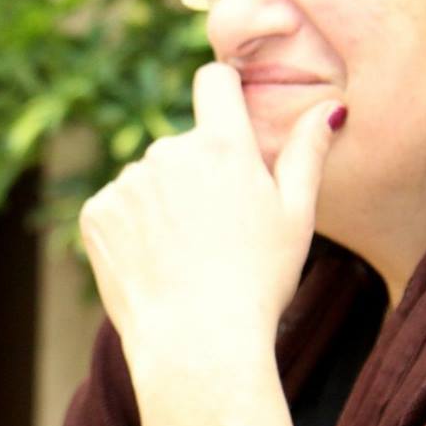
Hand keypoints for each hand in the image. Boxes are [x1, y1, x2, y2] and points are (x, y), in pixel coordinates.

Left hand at [80, 62, 341, 364]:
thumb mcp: (296, 218)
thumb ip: (307, 155)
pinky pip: (117, 208)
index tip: (228, 117)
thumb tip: (329, 108)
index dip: (223, 93)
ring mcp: (126, 182)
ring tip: (184, 257)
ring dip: (162, 204)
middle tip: (215, 234)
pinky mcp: (96, 214)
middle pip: (183, 145)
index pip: (214, 79)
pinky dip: (131, 230)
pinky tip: (153, 265)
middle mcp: (168, 151)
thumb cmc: (258, 284)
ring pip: (149, 179)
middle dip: (196, 174)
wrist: (197, 346)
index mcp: (222, 145)